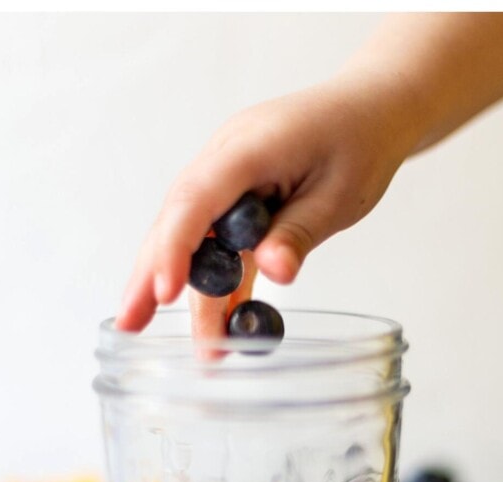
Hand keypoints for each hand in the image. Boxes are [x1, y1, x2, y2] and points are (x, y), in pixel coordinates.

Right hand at [116, 69, 419, 334]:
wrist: (371, 110)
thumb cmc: (360, 142)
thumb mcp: (340, 193)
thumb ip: (301, 230)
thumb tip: (275, 273)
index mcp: (248, 149)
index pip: (196, 200)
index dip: (175, 248)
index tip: (163, 292)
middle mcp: (226, 160)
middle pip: (179, 221)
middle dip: (152, 275)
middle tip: (131, 326)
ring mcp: (230, 179)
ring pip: (198, 239)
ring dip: (195, 292)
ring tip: (202, 350)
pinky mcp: (241, 197)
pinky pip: (224, 242)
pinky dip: (224, 281)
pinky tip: (223, 323)